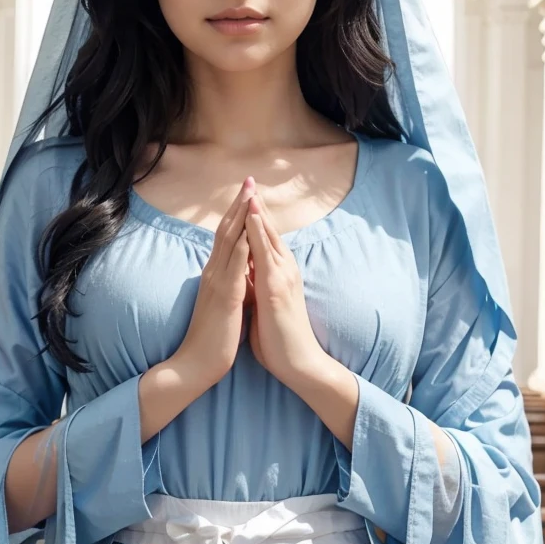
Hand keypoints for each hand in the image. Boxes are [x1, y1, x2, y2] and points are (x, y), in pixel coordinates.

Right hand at [171, 176, 255, 392]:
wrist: (195, 364)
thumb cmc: (213, 338)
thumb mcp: (224, 304)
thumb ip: (230, 285)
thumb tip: (240, 272)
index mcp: (215, 275)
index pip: (227, 236)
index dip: (237, 213)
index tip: (247, 192)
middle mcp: (213, 272)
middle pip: (227, 230)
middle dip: (239, 203)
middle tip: (248, 179)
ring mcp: (218, 282)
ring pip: (230, 241)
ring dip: (241, 215)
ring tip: (250, 192)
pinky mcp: (226, 296)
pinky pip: (236, 264)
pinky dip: (244, 243)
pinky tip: (252, 228)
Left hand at [244, 191, 327, 388]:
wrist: (299, 364)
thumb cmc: (280, 339)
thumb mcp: (265, 305)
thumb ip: (258, 286)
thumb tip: (247, 276)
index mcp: (279, 274)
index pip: (265, 238)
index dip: (255, 217)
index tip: (244, 196)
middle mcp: (283, 269)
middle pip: (267, 229)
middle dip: (256, 205)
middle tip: (248, 180)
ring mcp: (281, 275)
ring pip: (267, 235)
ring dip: (256, 210)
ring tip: (248, 187)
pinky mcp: (276, 286)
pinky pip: (263, 251)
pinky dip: (255, 230)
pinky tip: (248, 215)